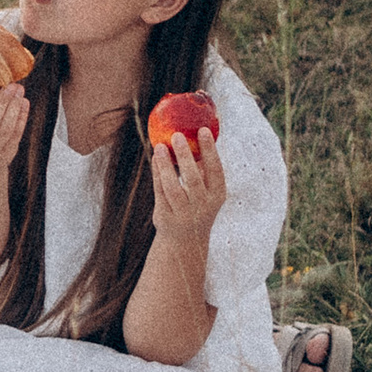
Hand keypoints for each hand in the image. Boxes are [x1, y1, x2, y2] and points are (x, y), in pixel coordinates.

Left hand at [148, 124, 226, 259]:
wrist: (185, 241)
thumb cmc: (197, 204)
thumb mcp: (207, 191)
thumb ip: (203, 168)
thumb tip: (197, 134)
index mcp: (216, 195)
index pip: (216, 171)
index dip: (210, 150)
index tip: (203, 130)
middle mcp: (202, 206)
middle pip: (193, 179)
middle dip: (185, 156)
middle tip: (177, 135)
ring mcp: (183, 213)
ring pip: (173, 187)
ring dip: (165, 166)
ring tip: (160, 146)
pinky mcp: (165, 216)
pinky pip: (159, 192)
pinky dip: (157, 174)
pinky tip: (155, 158)